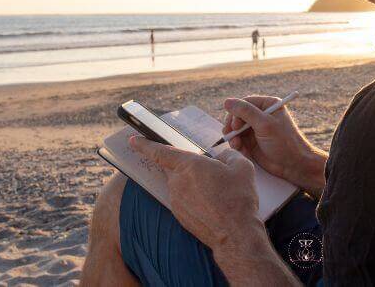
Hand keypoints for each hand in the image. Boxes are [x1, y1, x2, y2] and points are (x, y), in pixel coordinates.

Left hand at [128, 135, 263, 251]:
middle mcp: (177, 182)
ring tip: (217, 192)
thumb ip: (229, 155)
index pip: (160, 152)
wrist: (234, 234)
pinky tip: (212, 204)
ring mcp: (176, 200)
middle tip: (206, 172)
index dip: (145, 144)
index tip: (133, 140)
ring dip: (193, 184)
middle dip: (185, 167)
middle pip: (173, 168)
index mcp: (188, 165)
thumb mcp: (241, 167)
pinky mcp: (180, 215)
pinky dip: (194, 199)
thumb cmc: (238, 198)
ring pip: (180, 185)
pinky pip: (184, 200)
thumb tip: (223, 155)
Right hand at [223, 96, 327, 195]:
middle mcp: (261, 115)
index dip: (236, 113)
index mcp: (267, 105)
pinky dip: (237, 146)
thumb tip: (226, 101)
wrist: (294, 165)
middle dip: (232, 127)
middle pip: (237, 116)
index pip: (244, 103)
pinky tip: (243, 152)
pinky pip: (238, 140)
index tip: (235, 126)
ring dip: (233, 138)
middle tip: (231, 136)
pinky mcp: (252, 142)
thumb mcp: (265, 124)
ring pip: (235, 129)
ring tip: (237, 146)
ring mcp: (256, 129)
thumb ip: (246, 112)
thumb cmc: (284, 142)